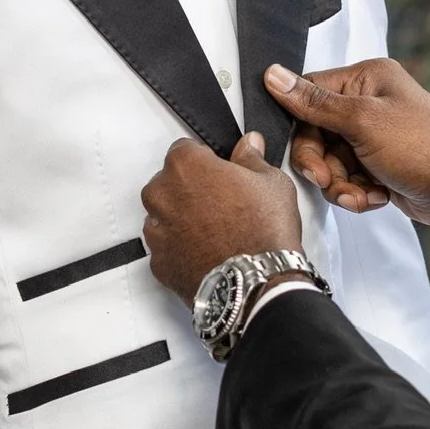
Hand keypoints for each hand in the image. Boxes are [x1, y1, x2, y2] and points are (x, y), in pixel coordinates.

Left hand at [140, 131, 303, 303]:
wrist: (256, 283)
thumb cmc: (263, 231)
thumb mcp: (272, 182)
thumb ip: (252, 158)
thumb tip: (249, 145)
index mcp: (186, 166)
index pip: (184, 149)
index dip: (205, 160)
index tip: (220, 172)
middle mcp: (162, 194)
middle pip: (167, 181)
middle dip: (189, 188)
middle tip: (221, 203)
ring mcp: (157, 230)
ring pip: (162, 214)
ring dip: (180, 218)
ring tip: (214, 231)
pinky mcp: (158, 261)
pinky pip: (164, 246)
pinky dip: (179, 247)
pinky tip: (205, 252)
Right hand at [263, 61, 429, 259]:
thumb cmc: (427, 150)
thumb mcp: (363, 122)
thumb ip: (315, 102)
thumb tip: (274, 75)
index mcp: (367, 78)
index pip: (310, 94)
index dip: (302, 128)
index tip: (306, 154)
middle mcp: (370, 102)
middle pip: (316, 133)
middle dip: (322, 165)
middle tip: (329, 181)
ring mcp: (375, 134)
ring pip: (330, 161)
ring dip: (340, 184)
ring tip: (360, 194)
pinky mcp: (379, 163)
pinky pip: (347, 177)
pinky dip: (355, 192)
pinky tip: (375, 197)